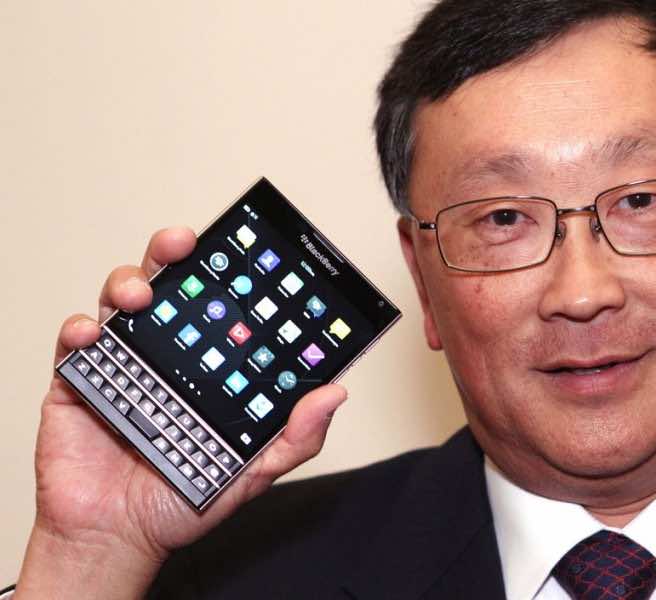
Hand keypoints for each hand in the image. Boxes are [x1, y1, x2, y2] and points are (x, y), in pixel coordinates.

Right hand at [15, 227, 346, 598]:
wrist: (118, 536)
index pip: (220, 309)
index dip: (229, 275)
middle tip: (185, 242)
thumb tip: (335, 393)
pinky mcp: (80, 380)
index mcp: (207, 366)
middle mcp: (167, 355)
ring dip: (130, 281)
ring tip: (142, 292)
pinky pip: (76, 342)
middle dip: (173, 253)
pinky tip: (94, 332)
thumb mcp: (253, 469)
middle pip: (170, 287)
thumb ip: (295, 436)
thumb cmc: (184, 499)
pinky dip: (81, 328)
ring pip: (122, 301)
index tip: (245, 253)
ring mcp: (124, 363)